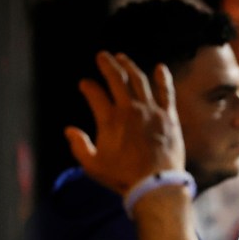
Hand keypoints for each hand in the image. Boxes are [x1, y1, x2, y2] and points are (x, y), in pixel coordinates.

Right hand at [65, 51, 184, 194]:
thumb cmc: (123, 176)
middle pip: (117, 79)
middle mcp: (130, 109)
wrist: (156, 183)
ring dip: (130, 67)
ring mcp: (151, 111)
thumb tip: (69, 130)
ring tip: (122, 58)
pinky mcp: (169, 116)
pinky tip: (160, 68)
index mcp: (109, 120)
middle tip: (102, 56)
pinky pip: (167, 93)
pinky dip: (163, 79)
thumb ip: (79, 146)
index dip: (88, 86)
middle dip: (108, 65)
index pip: (95, 94)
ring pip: (140, 81)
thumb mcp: (92, 165)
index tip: (85, 84)